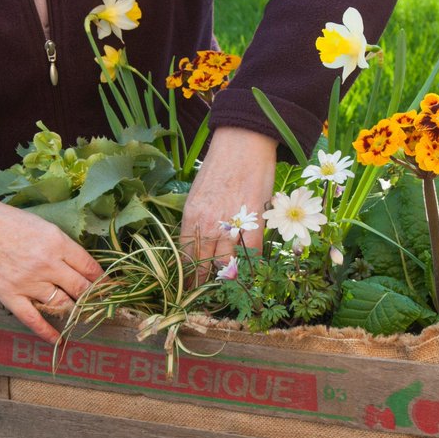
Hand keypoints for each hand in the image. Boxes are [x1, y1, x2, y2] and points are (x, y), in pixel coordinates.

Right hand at [0, 173, 101, 340]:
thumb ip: (60, 245)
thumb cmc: (2, 220)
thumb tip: (79, 264)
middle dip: (93, 299)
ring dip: (74, 312)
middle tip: (99, 305)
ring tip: (80, 316)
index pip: (90, 267)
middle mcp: (47, 264)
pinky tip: (59, 340)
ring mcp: (28, 282)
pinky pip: (34, 320)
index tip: (109, 288)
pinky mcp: (9, 296)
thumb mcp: (39, 224)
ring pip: (62, 306)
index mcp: (57, 242)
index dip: (102, 281)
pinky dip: (48, 333)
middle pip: (81, 289)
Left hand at [181, 126, 276, 279]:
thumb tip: (197, 242)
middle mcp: (208, 224)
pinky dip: (250, 264)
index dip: (187, 274)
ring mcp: (231, 224)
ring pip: (226, 263)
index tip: (188, 287)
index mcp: (191, 217)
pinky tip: (249, 270)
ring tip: (227, 286)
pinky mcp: (253, 222)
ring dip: (227, 277)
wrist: (244, 143)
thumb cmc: (220, 165)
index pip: (185, 255)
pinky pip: (251, 254)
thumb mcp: (197, 193)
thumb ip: (196, 219)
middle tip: (205, 295)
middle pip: (203, 264)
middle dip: (204, 282)